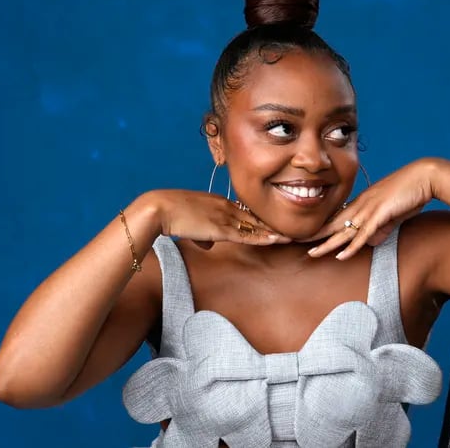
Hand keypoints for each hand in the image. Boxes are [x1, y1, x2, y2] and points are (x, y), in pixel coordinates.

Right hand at [144, 189, 290, 248]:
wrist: (159, 209)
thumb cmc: (169, 214)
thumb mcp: (189, 223)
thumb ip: (202, 235)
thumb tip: (209, 246)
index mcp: (218, 202)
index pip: (245, 212)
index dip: (259, 220)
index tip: (272, 225)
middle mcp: (225, 206)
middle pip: (254, 217)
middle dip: (272, 225)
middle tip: (290, 230)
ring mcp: (224, 216)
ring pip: (254, 226)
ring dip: (273, 233)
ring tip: (290, 237)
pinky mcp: (220, 228)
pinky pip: (246, 235)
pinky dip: (262, 238)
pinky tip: (275, 240)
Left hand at [306, 159, 435, 259]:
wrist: (424, 177)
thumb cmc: (409, 193)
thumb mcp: (391, 214)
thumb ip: (380, 227)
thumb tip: (371, 241)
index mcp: (361, 204)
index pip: (335, 219)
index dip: (320, 229)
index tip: (306, 238)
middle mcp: (360, 205)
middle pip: (332, 224)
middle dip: (313, 235)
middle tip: (293, 243)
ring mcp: (369, 209)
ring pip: (343, 230)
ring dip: (328, 244)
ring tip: (312, 254)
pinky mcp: (380, 214)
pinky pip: (363, 234)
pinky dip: (352, 246)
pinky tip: (341, 255)